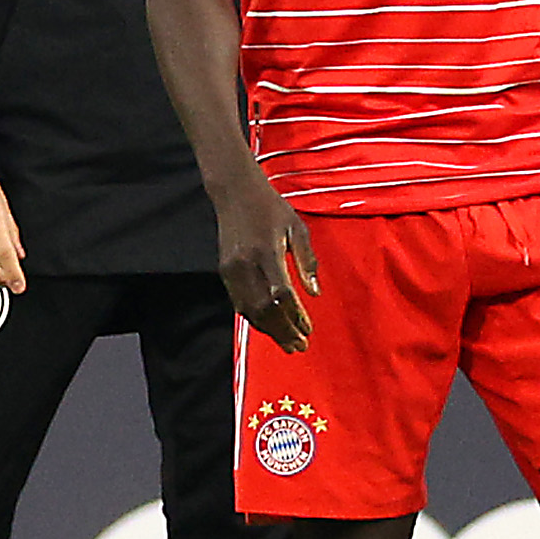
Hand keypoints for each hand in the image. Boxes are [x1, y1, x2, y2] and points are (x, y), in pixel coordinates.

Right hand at [217, 173, 318, 352]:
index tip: (308, 329)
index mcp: (266, 251)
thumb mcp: (297, 227)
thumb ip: (307, 261)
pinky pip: (239, 303)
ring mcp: (231, 269)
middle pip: (264, 309)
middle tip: (300, 346)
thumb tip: (315, 294)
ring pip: (249, 311)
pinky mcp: (224, 271)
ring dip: (270, 330)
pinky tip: (270, 327)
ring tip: (288, 344)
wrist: (235, 192)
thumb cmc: (271, 208)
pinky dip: (256, 319)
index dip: (295, 315)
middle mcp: (245, 264)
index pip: (282, 294)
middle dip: (283, 331)